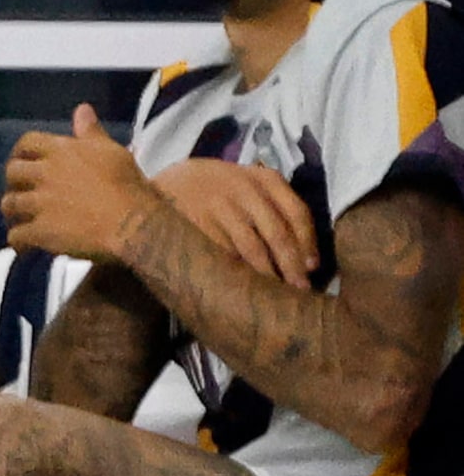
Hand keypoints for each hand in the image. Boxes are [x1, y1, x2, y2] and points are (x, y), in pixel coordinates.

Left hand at [2, 104, 155, 261]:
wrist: (133, 223)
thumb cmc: (128, 185)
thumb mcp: (111, 152)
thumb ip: (90, 133)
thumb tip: (82, 109)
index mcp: (63, 151)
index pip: (28, 142)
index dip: (21, 152)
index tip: (22, 161)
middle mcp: (46, 174)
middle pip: (12, 172)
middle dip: (13, 183)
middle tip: (21, 193)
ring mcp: (40, 203)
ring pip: (9, 204)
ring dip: (12, 213)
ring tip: (20, 220)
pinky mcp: (40, 231)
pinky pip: (16, 236)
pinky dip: (18, 242)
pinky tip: (25, 247)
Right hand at [149, 157, 316, 287]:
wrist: (162, 185)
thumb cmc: (214, 192)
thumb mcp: (247, 186)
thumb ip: (272, 207)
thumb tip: (304, 253)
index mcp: (265, 179)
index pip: (297, 213)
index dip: (308, 244)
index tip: (312, 268)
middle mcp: (246, 190)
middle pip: (278, 234)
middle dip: (291, 266)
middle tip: (299, 290)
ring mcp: (220, 208)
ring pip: (253, 249)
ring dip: (266, 275)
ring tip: (274, 295)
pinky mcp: (197, 224)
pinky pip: (224, 255)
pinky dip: (237, 274)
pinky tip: (244, 287)